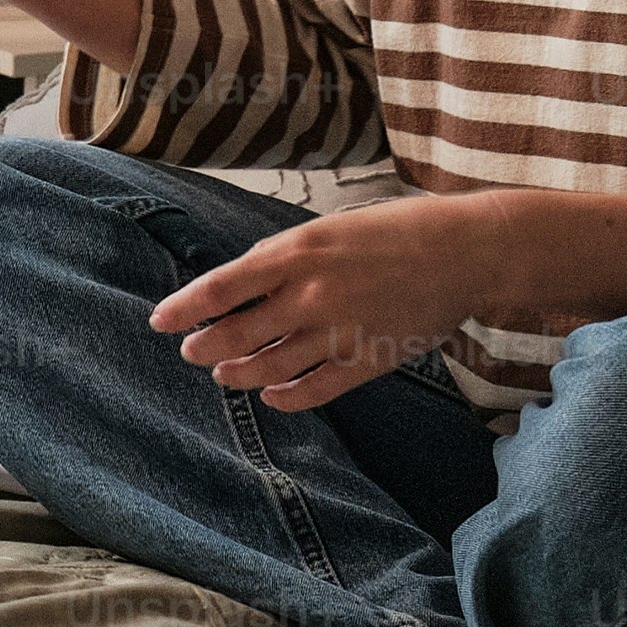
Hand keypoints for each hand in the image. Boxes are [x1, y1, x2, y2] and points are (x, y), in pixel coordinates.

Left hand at [154, 196, 504, 411]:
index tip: (160, 321)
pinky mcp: (368, 360)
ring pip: (269, 368)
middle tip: (192, 353)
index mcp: (298, 253)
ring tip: (224, 374)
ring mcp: (341, 331)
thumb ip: (282, 256)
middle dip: (204, 349)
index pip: (220, 288)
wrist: (465, 251)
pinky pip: (314, 391)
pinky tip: (271, 395)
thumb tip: (237, 282)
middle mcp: (313, 295)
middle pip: (236, 335)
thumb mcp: (328, 228)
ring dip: (238, 375)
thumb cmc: (395, 230)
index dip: (183, 309)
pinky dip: (285, 398)